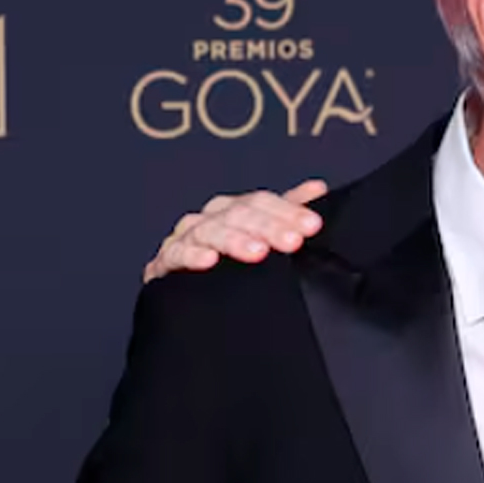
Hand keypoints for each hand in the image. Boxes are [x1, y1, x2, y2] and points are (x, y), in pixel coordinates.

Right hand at [142, 180, 327, 282]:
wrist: (192, 293)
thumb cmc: (232, 260)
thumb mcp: (264, 234)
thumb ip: (288, 211)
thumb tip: (317, 189)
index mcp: (235, 208)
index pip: (262, 201)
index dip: (288, 211)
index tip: (312, 225)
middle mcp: (211, 217)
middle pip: (239, 213)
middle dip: (269, 227)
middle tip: (293, 241)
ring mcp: (187, 237)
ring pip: (210, 230)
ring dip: (234, 240)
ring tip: (258, 252)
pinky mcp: (166, 261)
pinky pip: (176, 254)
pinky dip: (191, 256)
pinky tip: (209, 261)